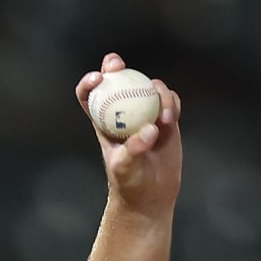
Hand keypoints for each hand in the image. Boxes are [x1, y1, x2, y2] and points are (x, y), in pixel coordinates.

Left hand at [76, 52, 181, 216]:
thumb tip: (150, 129)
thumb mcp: (126, 168)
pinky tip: (171, 115)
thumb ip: (135, 149)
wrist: (151, 196)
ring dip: (156, 91)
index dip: (89, 84)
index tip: (97, 79)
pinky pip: (170, 101)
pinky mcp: (166, 121)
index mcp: (104, 123)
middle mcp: (124, 114)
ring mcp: (146, 115)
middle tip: (117, 64)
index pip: (90, 98)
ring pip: (148, 88)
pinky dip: (171, 102)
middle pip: (117, 83)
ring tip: (163, 115)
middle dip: (115, 67)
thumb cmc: (130, 184)